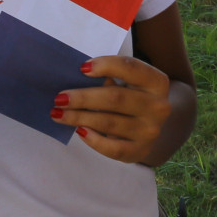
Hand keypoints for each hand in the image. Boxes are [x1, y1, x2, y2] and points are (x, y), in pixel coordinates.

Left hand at [54, 57, 172, 162]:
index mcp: (156, 82)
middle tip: (59, 98)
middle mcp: (158, 106)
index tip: (81, 68)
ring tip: (58, 114)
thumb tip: (77, 79)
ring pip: (110, 123)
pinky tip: (79, 131)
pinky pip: (113, 149)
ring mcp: (150, 131)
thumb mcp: (128, 81)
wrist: (150, 123)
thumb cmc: (132, 95)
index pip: (131, 68)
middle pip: (115, 98)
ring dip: (79, 118)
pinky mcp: (140, 150)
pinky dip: (94, 140)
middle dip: (83, 98)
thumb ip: (109, 77)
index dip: (106, 65)